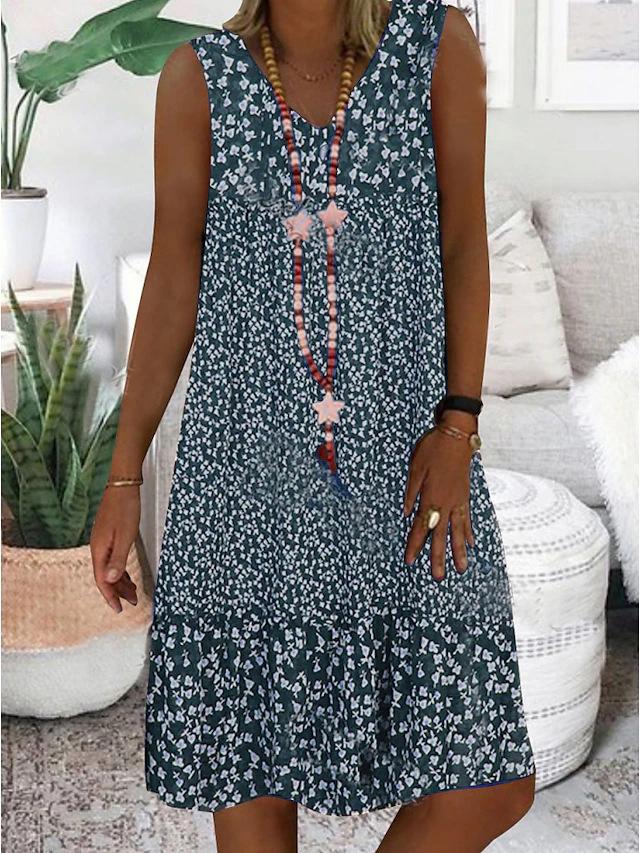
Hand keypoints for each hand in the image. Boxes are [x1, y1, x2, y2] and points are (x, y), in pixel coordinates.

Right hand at [90, 485, 140, 611]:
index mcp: (100, 550)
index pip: (102, 580)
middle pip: (105, 576)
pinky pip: (113, 559)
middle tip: (132, 602)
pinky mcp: (109, 536)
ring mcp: (103, 542)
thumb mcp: (125, 536)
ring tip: (133, 592)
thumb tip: (109, 580)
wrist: (123, 486)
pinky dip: (120, 569)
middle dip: (118, 591)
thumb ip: (118, 559)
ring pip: (110, 568)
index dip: (110, 596)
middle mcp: (98, 547)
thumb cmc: (125, 508)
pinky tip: (127, 574)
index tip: (119, 608)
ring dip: (121, 582)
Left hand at [402, 427, 474, 579]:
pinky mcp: (466, 496)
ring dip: (458, 551)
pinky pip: (467, 519)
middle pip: (441, 535)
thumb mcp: (415, 468)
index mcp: (430, 497)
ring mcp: (458, 501)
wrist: (457, 435)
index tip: (410, 561)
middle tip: (438, 577)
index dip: (415, 544)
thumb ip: (411, 492)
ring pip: (458, 532)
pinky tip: (471, 545)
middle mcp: (446, 503)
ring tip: (460, 569)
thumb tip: (406, 514)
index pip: (421, 527)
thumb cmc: (432, 448)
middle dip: (438, 557)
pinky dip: (469, 533)